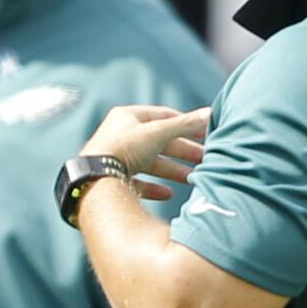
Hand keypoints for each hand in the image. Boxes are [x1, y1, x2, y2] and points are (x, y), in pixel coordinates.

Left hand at [81, 105, 209, 201]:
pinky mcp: (113, 180)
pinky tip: (168, 194)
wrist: (95, 179)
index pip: (163, 116)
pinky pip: (138, 183)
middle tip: (204, 158)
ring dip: (172, 170)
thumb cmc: (123, 148)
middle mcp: (120, 135)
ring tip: (192, 178)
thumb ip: (184, 125)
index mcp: (128, 117)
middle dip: (182, 151)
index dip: (185, 123)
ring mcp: (116, 158)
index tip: (204, 132)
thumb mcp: (158, 133)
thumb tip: (210, 113)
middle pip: (159, 142)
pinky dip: (154, 187)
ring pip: (150, 163)